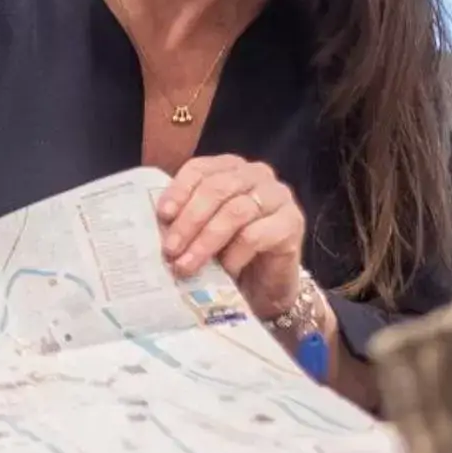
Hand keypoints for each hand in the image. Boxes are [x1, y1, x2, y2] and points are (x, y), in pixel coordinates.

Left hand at [158, 155, 305, 319]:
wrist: (267, 284)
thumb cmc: (231, 252)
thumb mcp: (203, 231)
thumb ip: (186, 220)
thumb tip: (158, 227)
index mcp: (231, 168)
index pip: (200, 168)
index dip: (178, 191)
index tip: (162, 216)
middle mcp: (257, 174)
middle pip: (217, 189)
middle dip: (189, 221)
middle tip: (170, 250)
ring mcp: (278, 196)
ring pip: (234, 212)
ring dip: (206, 241)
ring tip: (187, 265)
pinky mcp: (293, 222)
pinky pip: (255, 235)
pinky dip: (234, 255)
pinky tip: (223, 271)